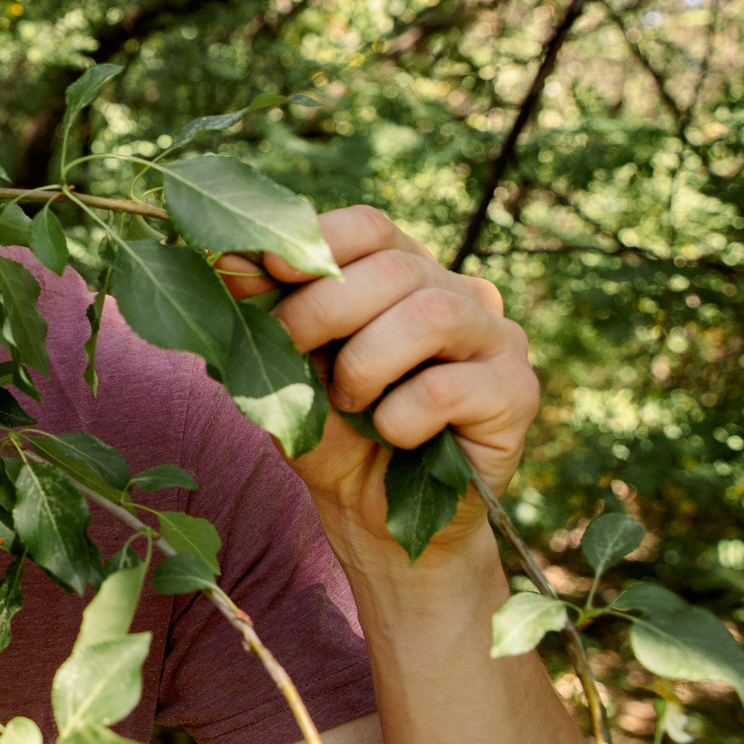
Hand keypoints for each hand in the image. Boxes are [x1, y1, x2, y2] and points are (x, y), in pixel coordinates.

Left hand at [218, 207, 539, 573]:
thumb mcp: (287, 370)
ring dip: (365, 364)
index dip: (318, 241)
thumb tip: (226, 259)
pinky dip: (401, 416)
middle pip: (395, 267)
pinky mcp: (517, 392)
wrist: (375, 516)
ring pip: (430, 315)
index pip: (369, 227)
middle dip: (323, 310)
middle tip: (292, 354)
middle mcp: (458, 292)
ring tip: (350, 403)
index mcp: (402, 273)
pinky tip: (393, 435)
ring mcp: (497, 339)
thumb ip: (267, 315)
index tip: (268, 268)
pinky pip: (448, 386)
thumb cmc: (332, 434)